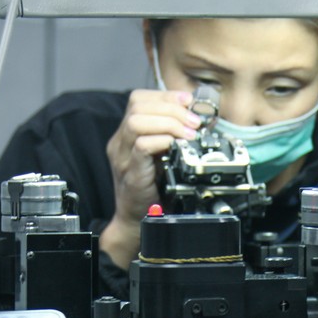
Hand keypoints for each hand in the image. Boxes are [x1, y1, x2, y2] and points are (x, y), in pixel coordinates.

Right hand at [99, 89, 200, 268]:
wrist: (137, 221)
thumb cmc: (153, 189)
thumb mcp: (163, 155)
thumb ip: (171, 135)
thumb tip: (196, 117)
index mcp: (127, 134)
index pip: (139, 99)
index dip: (166, 96)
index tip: (188, 101)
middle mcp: (121, 142)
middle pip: (138, 105)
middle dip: (171, 108)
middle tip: (193, 122)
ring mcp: (123, 157)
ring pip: (137, 122)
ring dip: (168, 123)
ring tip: (187, 133)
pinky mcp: (131, 173)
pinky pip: (141, 146)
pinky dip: (162, 141)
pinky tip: (176, 146)